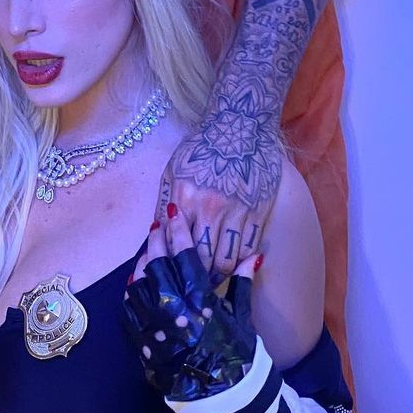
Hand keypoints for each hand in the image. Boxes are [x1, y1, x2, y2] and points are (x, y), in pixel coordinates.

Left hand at [124, 207, 259, 400]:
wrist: (219, 398)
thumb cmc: (235, 355)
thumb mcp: (242, 317)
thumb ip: (242, 282)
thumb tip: (254, 254)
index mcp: (201, 301)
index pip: (184, 255)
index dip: (178, 230)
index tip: (174, 211)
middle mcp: (174, 310)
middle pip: (157, 262)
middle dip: (157, 238)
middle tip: (158, 224)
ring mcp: (154, 326)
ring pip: (138, 281)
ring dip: (142, 261)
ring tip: (148, 249)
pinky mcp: (141, 341)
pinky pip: (128, 307)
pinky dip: (131, 289)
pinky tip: (136, 279)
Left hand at [154, 138, 279, 282]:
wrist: (240, 126)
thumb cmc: (202, 147)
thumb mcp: (173, 171)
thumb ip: (163, 205)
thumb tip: (154, 237)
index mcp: (183, 197)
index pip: (174, 245)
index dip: (172, 265)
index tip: (171, 275)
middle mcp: (209, 207)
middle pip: (200, 260)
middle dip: (194, 278)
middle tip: (193, 286)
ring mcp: (236, 211)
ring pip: (225, 262)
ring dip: (217, 275)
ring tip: (212, 277)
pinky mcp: (258, 213)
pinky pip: (247, 250)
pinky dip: (240, 263)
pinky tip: (234, 264)